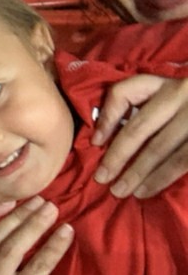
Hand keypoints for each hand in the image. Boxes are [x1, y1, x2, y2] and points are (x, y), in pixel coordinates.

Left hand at [92, 75, 187, 197]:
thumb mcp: (169, 92)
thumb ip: (138, 105)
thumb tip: (101, 136)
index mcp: (166, 83)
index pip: (125, 92)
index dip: (106, 117)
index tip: (94, 143)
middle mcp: (182, 95)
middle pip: (140, 128)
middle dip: (118, 157)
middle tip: (102, 179)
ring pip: (163, 149)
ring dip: (140, 173)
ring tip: (123, 191)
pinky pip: (185, 161)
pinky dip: (165, 177)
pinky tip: (150, 189)